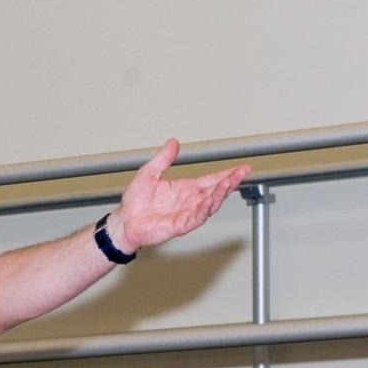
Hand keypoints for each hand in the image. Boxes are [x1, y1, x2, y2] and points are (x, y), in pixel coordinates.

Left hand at [106, 139, 250, 253]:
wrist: (125, 221)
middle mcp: (190, 201)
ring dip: (220, 194)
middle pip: (216, 191)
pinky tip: (211, 200)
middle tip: (242, 172)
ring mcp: (187, 213)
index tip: (242, 168)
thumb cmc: (135, 202)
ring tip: (229, 184)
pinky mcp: (181, 225)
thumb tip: (173, 142)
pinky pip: (197, 217)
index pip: (212, 180)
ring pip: (210, 204)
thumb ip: (163, 159)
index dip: (227, 174)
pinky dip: (205, 209)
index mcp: (186, 189)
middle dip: (230, 182)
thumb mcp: (149, 173)